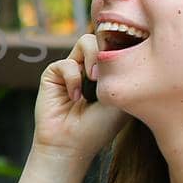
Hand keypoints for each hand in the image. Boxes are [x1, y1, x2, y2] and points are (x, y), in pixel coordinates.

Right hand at [32, 33, 127, 156]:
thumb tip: (125, 46)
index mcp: (109, 72)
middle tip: (109, 72)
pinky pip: (66, 63)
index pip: (118, 44)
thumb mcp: (121, 97)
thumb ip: (124, 70)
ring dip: (93, 58)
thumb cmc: (99, 128)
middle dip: (109, 50)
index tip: (130, 59)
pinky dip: (73, 79)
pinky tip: (75, 97)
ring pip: (85, 41)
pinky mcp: (53, 74)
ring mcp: (72, 69)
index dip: (124, 45)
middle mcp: (90, 67)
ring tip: (94, 78)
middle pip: (103, 37)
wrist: (71, 145)